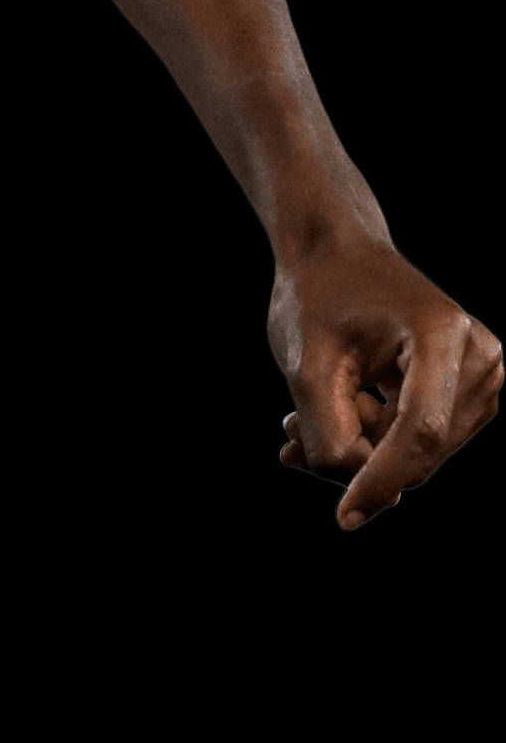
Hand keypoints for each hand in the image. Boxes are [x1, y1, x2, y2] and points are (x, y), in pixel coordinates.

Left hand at [269, 239, 500, 528]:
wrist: (333, 251)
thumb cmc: (316, 295)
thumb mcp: (306, 364)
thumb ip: (331, 437)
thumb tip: (365, 498)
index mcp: (443, 333)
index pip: (420, 431)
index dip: (382, 480)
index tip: (344, 518)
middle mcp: (478, 357)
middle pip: (419, 448)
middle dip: (354, 452)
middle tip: (288, 428)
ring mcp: (482, 378)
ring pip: (419, 453)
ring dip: (360, 445)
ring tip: (301, 416)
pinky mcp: (470, 395)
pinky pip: (423, 442)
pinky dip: (375, 439)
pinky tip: (331, 417)